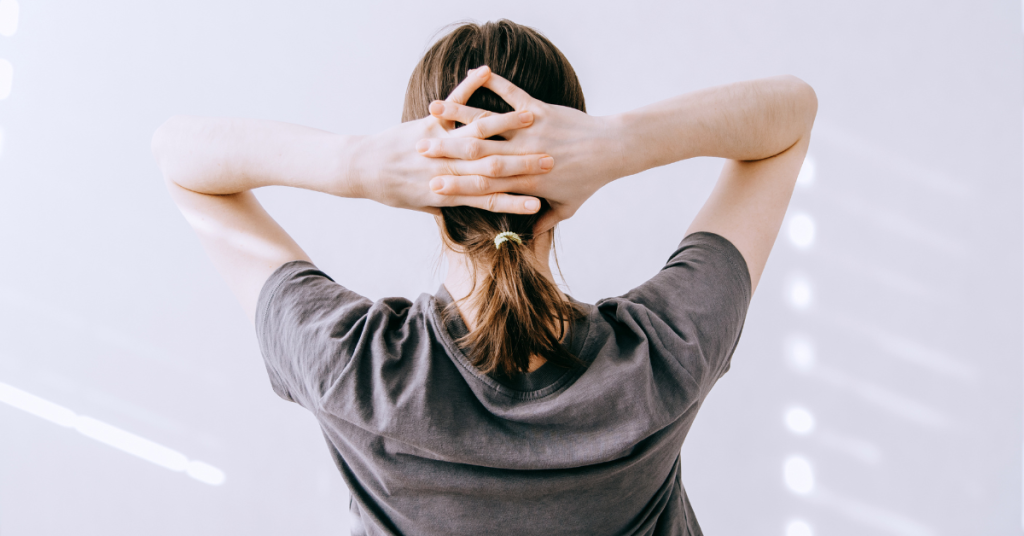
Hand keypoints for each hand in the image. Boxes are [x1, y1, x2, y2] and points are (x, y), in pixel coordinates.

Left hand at [352, 67, 552, 214]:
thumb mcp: (425, 205)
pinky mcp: (430, 121)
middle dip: (524, 164)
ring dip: (506, 123)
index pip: (490, 199)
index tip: (539, 204)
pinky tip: (485, 71)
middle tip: (551, 161)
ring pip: (479, 132)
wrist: (363, 169)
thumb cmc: (394, 190)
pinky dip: (467, 84)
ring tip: (531, 118)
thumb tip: (471, 214)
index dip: (515, 202)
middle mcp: (450, 167)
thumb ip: (451, 209)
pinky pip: (453, 101)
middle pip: (494, 166)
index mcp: (451, 191)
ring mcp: (441, 141)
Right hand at [417, 70, 624, 232]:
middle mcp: (521, 157)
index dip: (454, 185)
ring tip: (434, 107)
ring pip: (487, 123)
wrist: (612, 151)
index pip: (480, 185)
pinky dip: (494, 84)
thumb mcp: (567, 206)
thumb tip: (529, 237)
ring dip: (459, 114)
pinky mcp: (539, 111)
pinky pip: (513, 94)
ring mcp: (529, 132)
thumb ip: (545, 221)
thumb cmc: (589, 180)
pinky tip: (476, 74)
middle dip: (444, 150)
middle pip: (474, 155)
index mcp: (523, 183)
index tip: (429, 184)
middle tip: (417, 148)